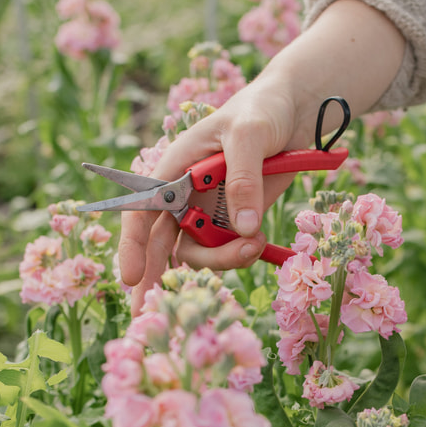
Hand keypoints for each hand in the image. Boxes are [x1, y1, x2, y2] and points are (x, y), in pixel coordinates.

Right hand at [117, 80, 305, 312]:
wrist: (295, 113)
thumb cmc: (260, 111)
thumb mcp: (248, 135)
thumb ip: (243, 180)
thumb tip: (243, 230)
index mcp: (173, 168)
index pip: (142, 211)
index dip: (132, 245)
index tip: (131, 277)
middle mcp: (184, 196)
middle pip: (161, 244)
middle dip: (154, 278)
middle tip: (147, 315)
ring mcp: (209, 212)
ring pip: (198, 254)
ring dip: (221, 261)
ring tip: (251, 246)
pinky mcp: (235, 222)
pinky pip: (228, 252)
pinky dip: (240, 256)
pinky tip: (258, 243)